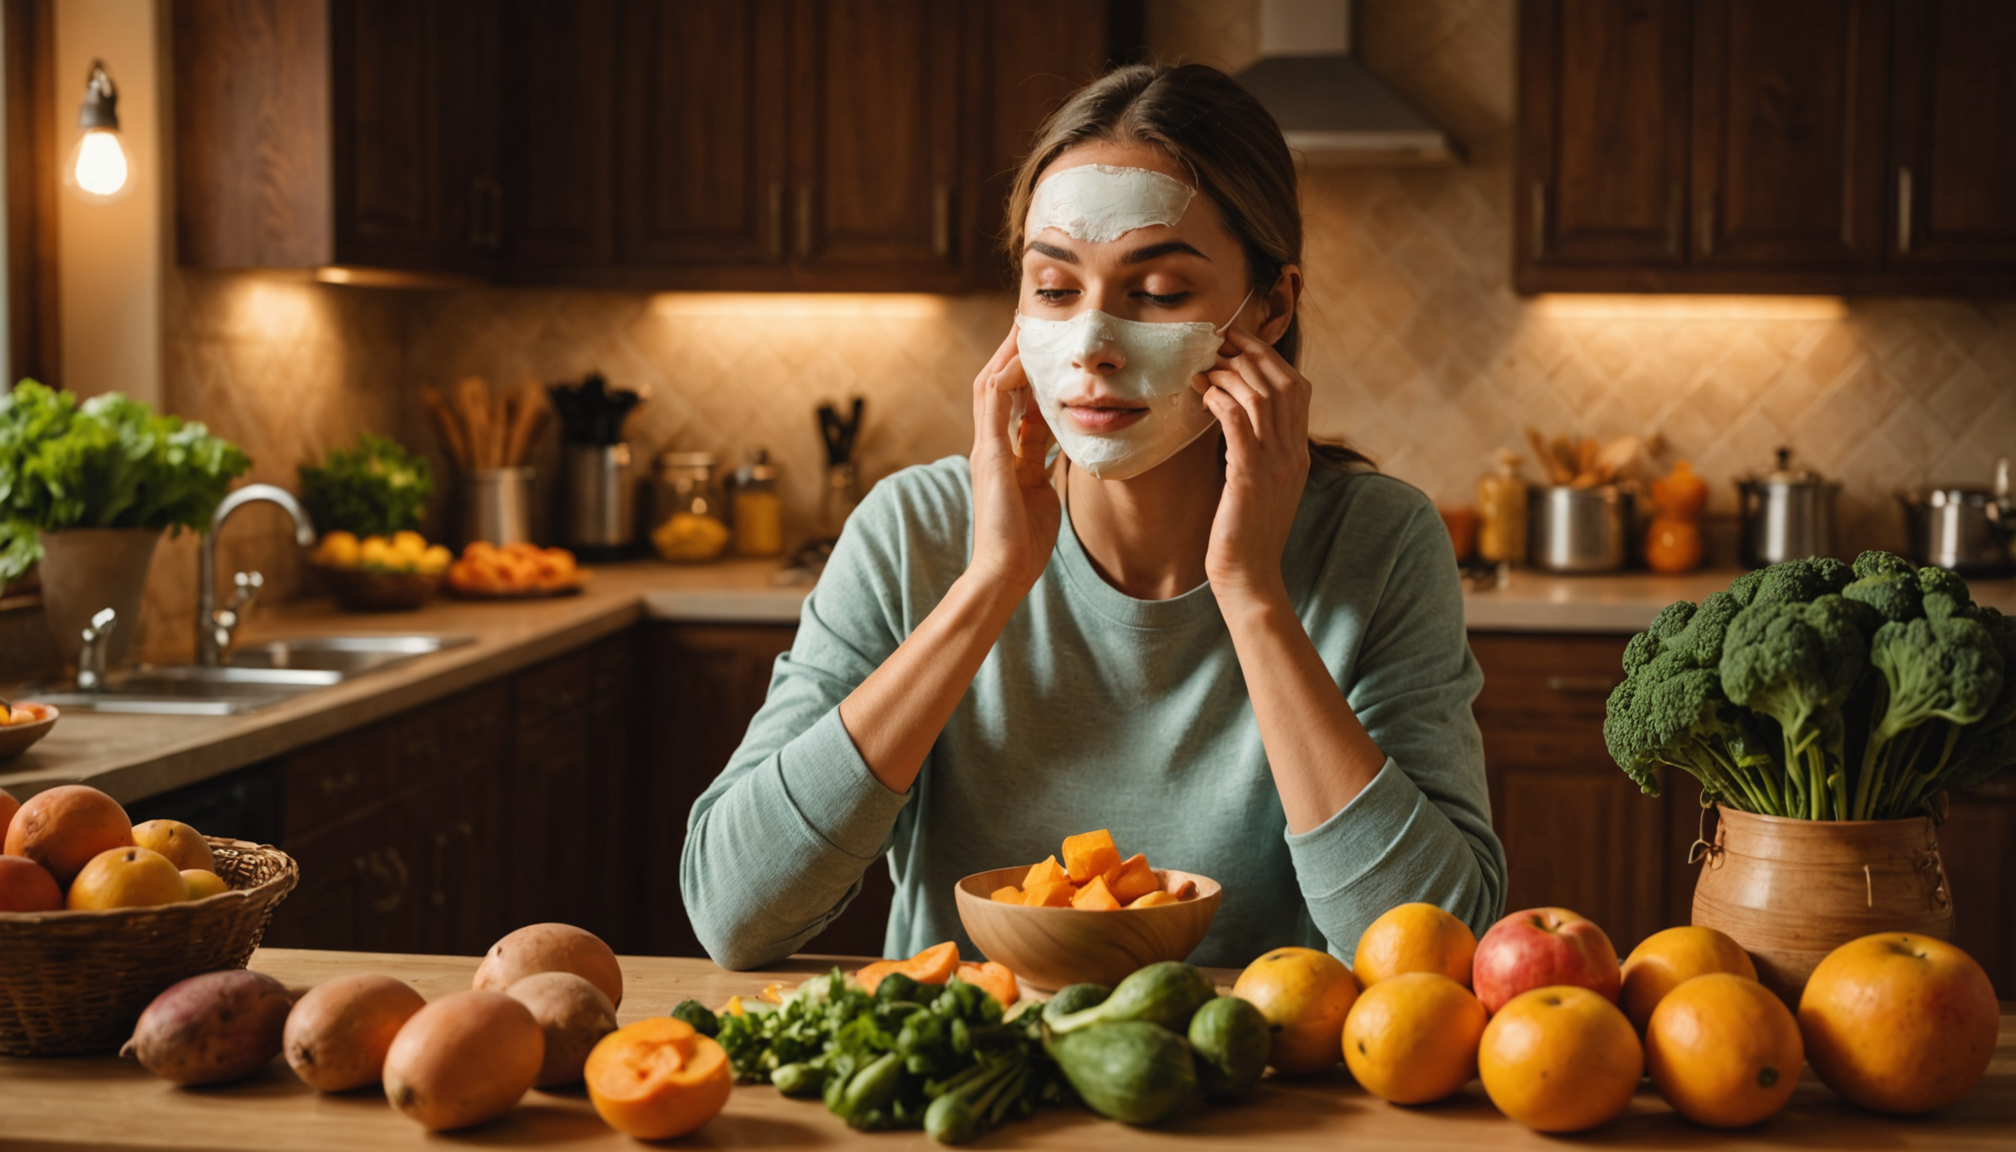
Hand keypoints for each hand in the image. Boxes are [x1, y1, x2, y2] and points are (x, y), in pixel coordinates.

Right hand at [967, 325, 1059, 596]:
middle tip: (1033, 325)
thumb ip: (1045, 465)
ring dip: (1007, 354)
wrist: (1003, 571)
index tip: (1047, 352)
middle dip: (1014, 354)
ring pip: (990, 384)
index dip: (1028, 375)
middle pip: (996, 384)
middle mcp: (990, 446)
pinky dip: (1006, 376)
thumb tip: (1064, 443)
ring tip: (1026, 328)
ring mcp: (986, 448)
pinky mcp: (988, 454)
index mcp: (1003, 456)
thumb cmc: (1023, 543)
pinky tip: (1023, 358)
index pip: (1013, 403)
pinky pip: (993, 401)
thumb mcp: (1042, 492)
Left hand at [1196, 327, 1310, 607]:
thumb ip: (1254, 450)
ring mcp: (1276, 465)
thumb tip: (1230, 417)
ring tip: (1205, 365)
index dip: (1269, 358)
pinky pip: (1240, 424)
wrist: (1249, 578)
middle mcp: (1293, 454)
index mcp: (1298, 453)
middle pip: (1283, 382)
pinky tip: (1203, 392)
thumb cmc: (1243, 533)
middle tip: (1219, 342)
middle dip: (1250, 354)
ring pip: (1262, 397)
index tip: (1239, 343)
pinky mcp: (1251, 477)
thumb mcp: (1257, 484)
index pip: (1297, 387)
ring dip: (1231, 373)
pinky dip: (1222, 400)